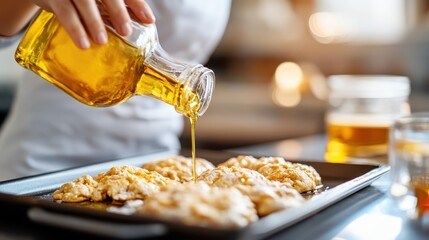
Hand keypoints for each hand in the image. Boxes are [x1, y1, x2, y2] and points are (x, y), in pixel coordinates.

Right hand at [33, 0, 155, 48]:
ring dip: (93, 21)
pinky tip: (83, 43)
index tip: (149, 20)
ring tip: (102, 41)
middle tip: (126, 31)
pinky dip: (74, 28)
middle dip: (117, 11)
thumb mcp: (103, 0)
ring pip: (83, 1)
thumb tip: (147, 20)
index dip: (137, 4)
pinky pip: (64, 11)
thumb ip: (124, 6)